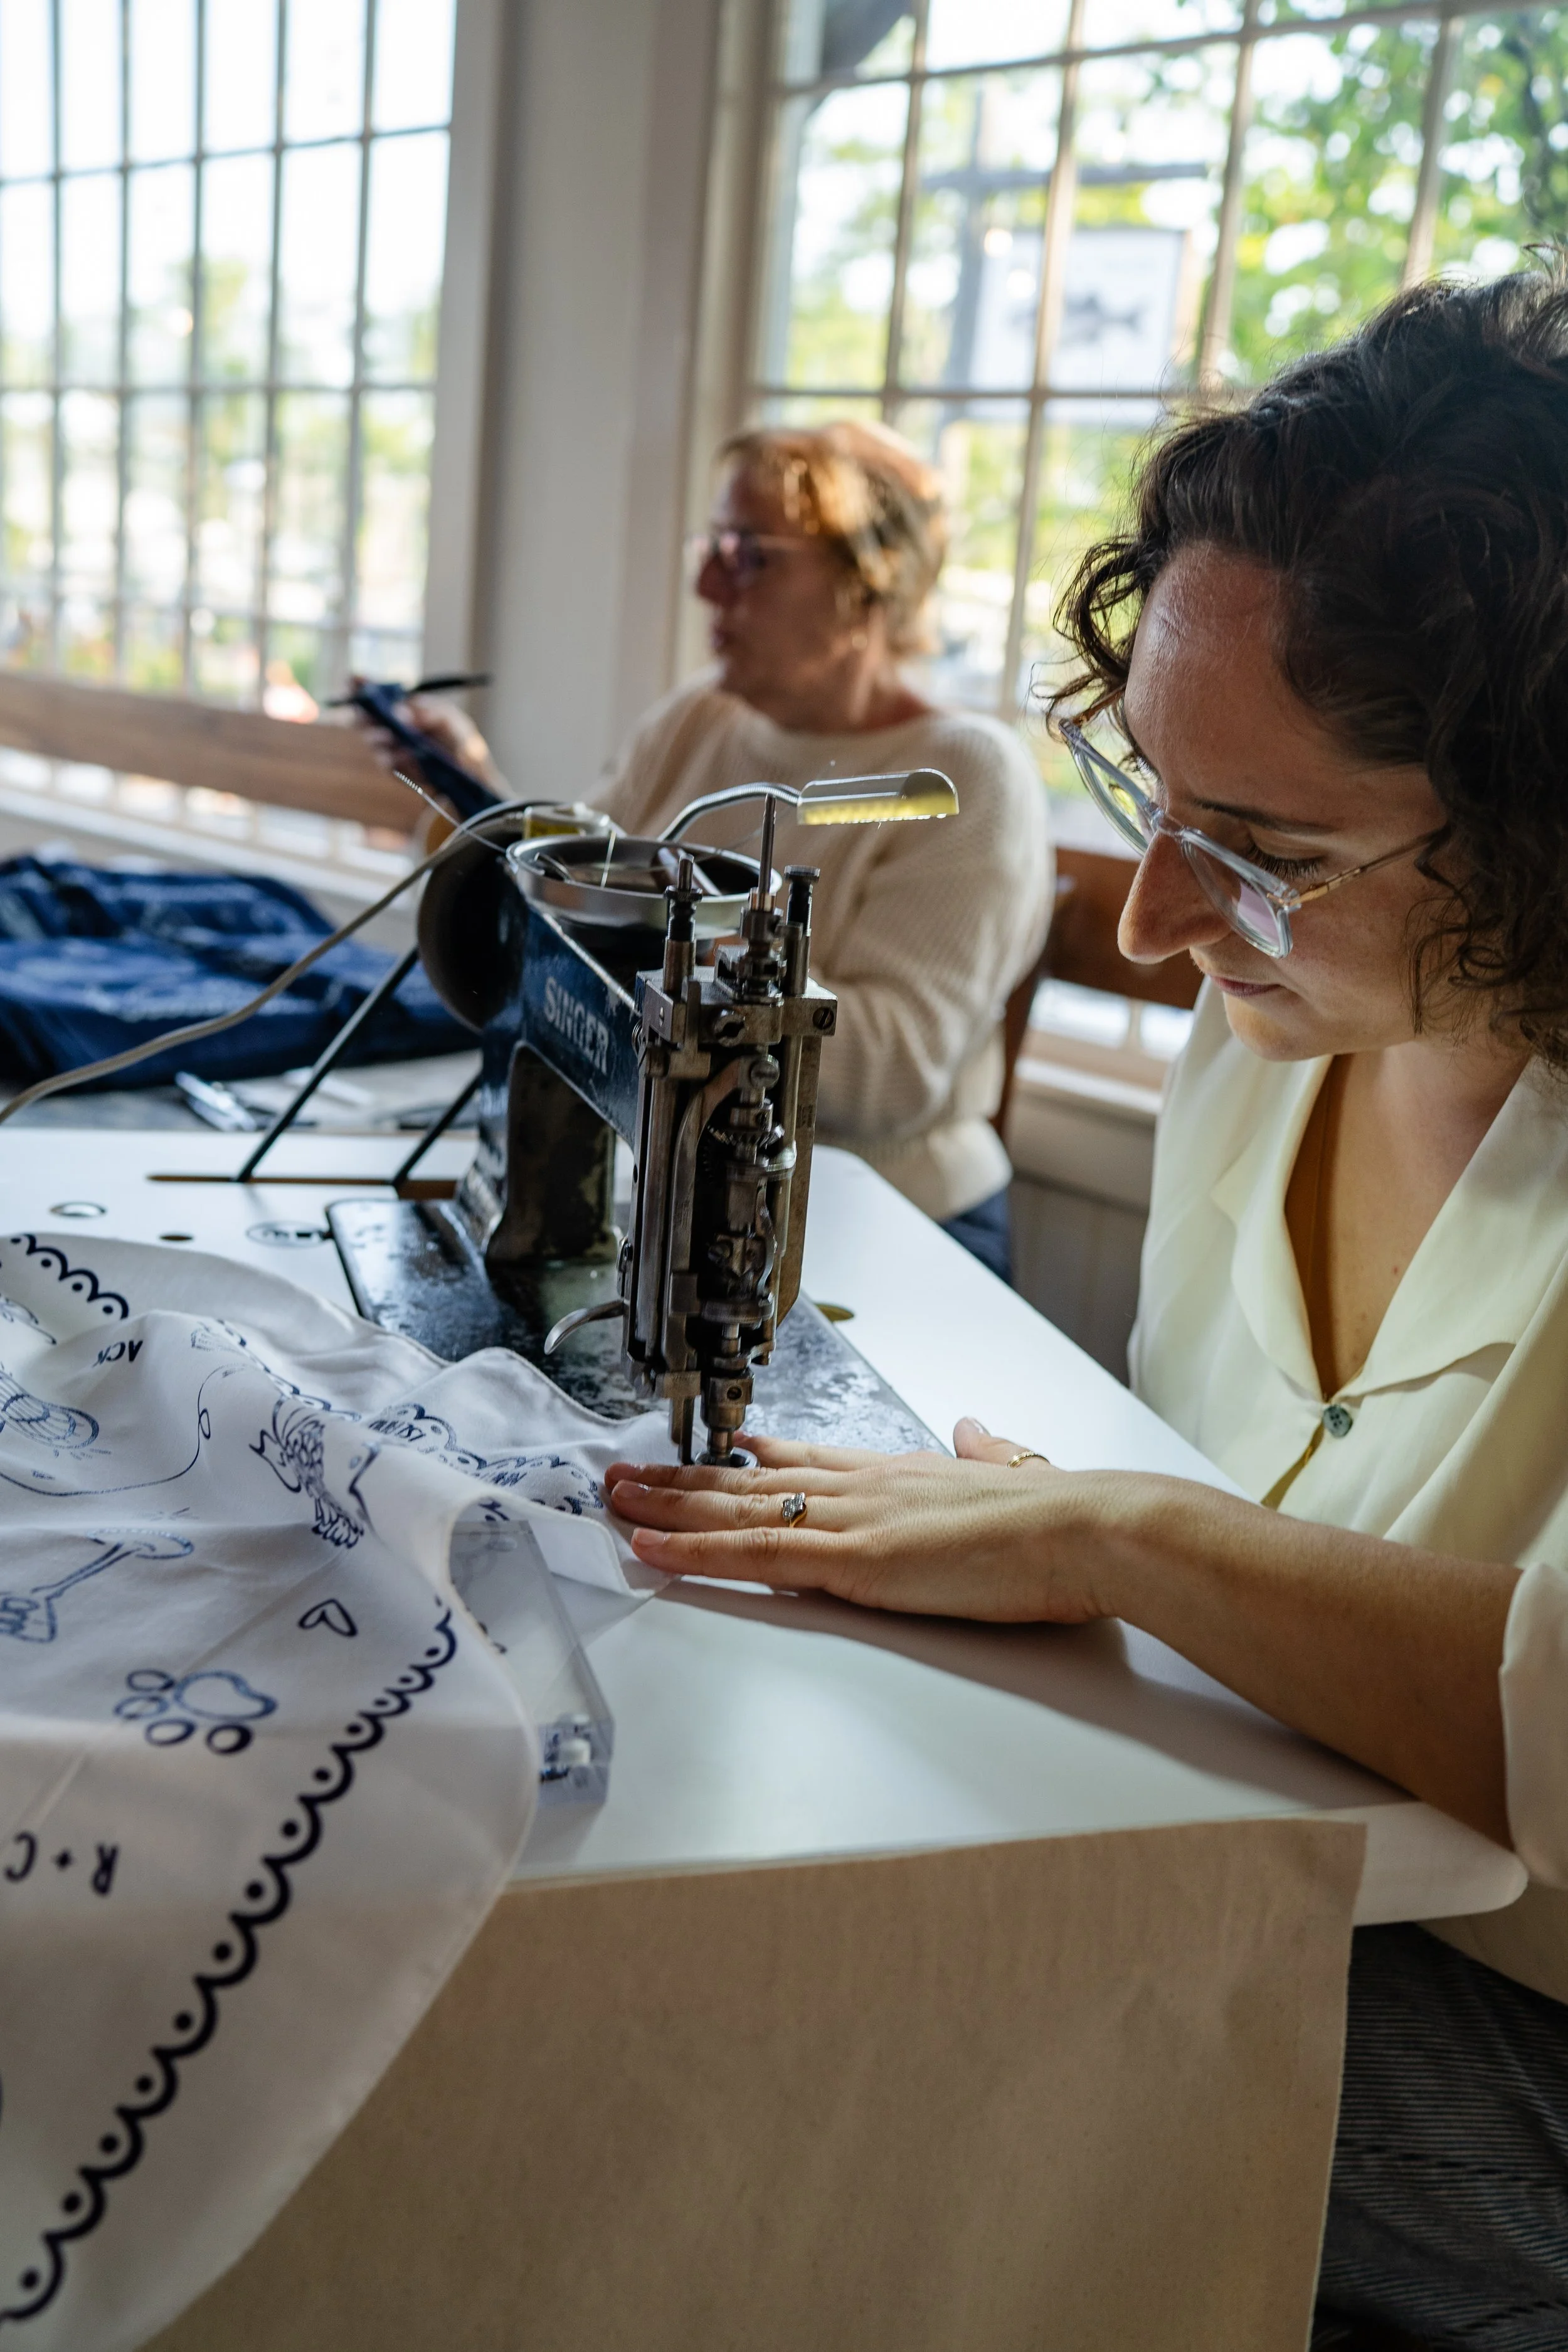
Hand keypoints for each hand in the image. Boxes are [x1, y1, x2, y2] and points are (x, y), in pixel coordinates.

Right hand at [346, 682, 504, 789]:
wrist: (471, 774)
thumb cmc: (459, 738)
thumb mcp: (450, 720)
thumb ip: (428, 713)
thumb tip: (400, 713)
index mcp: (403, 706)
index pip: (375, 692)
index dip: (360, 684)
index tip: (351, 679)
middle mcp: (392, 725)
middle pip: (365, 717)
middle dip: (362, 714)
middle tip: (367, 715)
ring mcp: (392, 748)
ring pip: (372, 741)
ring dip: (377, 738)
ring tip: (389, 737)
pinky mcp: (397, 769)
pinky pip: (387, 764)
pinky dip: (394, 759)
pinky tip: (407, 756)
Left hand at [606, 1418, 1112, 1622]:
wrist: (1089, 1526)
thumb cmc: (1067, 1515)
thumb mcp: (1024, 1472)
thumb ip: (995, 1455)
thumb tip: (980, 1431)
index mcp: (906, 1471)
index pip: (814, 1456)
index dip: (761, 1450)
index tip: (724, 1443)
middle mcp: (866, 1485)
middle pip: (754, 1479)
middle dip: (685, 1478)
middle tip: (630, 1473)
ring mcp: (853, 1520)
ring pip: (736, 1511)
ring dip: (667, 1508)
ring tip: (615, 1503)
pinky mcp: (852, 1563)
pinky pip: (752, 1557)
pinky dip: (693, 1553)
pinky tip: (650, 1549)